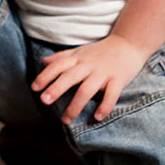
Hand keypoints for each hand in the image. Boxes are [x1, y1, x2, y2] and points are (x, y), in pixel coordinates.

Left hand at [31, 34, 149, 124]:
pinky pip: (111, 95)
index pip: (59, 65)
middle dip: (56, 89)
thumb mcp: (80, 51)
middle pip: (70, 77)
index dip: (46, 76)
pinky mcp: (119, 80)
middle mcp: (89, 65)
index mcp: (78, 59)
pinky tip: (97, 117)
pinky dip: (104, 106)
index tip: (34, 88)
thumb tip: (43, 61)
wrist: (129, 43)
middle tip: (44, 101)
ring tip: (66, 120)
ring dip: (76, 105)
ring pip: (87, 89)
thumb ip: (62, 57)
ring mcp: (104, 73)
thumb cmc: (101, 51)